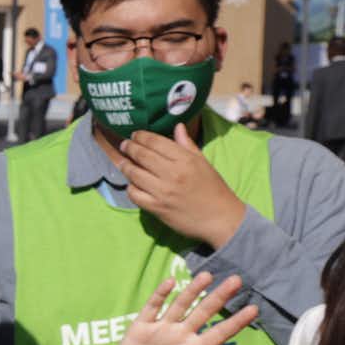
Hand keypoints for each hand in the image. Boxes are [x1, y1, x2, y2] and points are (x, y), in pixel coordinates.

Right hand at [110, 272, 257, 344]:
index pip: (221, 332)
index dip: (237, 320)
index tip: (254, 308)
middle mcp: (182, 335)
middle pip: (204, 311)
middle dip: (220, 296)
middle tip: (237, 279)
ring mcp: (163, 329)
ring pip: (181, 304)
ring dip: (193, 290)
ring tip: (207, 275)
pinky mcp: (142, 327)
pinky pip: (152, 307)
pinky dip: (160, 294)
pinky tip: (170, 282)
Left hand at [118, 125, 247, 246]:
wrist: (221, 219)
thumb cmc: (214, 189)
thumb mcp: (203, 163)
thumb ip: (187, 144)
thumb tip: (177, 126)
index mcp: (185, 160)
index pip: (156, 142)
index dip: (141, 136)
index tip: (135, 135)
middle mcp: (172, 174)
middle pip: (142, 155)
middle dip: (130, 147)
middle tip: (125, 145)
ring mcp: (162, 192)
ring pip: (134, 174)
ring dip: (126, 165)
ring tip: (123, 161)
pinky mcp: (157, 208)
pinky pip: (135, 194)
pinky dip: (130, 187)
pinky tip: (132, 184)